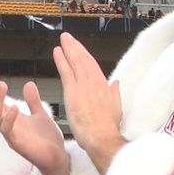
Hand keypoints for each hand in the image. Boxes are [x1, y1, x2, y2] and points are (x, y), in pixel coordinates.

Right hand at [0, 70, 70, 174]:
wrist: (58, 158)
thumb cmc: (47, 139)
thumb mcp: (40, 114)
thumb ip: (33, 101)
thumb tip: (28, 84)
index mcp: (12, 119)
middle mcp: (8, 126)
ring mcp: (11, 135)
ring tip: (2, 85)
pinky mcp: (17, 144)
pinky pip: (8, 131)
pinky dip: (9, 119)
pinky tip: (14, 107)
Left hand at [53, 33, 123, 173]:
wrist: (102, 137)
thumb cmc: (107, 128)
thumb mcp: (116, 108)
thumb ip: (114, 93)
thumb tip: (116, 83)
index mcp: (104, 86)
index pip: (93, 66)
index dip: (85, 55)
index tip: (79, 48)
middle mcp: (94, 83)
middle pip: (84, 60)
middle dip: (76, 47)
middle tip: (68, 37)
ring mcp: (84, 86)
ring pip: (76, 62)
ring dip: (69, 49)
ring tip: (63, 39)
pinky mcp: (73, 92)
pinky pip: (66, 71)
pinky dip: (61, 60)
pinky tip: (57, 51)